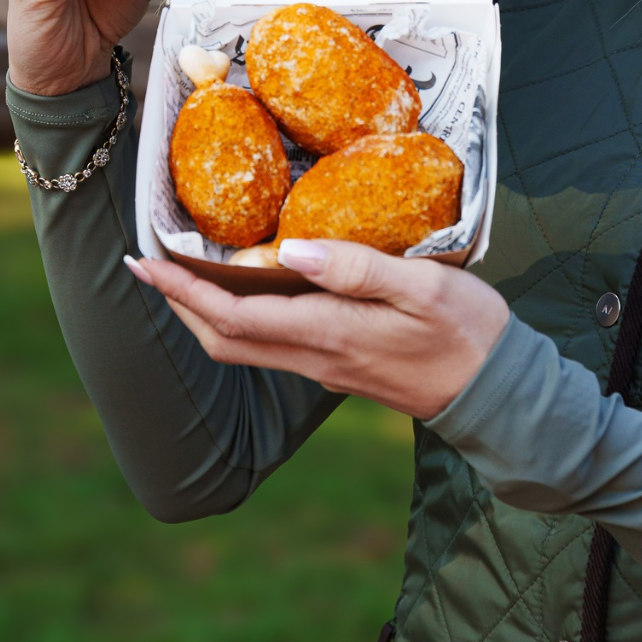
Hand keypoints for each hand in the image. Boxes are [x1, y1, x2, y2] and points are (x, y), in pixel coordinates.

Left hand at [125, 241, 511, 421]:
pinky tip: (246, 293)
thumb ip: (355, 266)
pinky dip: (239, 320)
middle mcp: (316, 356)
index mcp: (328, 332)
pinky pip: (271, 346)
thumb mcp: (422, 286)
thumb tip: (289, 250)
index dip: (182, 290)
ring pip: (243, 348)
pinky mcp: (340, 367)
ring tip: (183, 276)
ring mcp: (326, 367)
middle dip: (178, 305)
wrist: (497, 391)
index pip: (233, 314)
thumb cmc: (467, 330)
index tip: (144, 261)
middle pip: (223, 340)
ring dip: (203, 315)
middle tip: (148, 265)